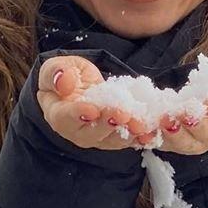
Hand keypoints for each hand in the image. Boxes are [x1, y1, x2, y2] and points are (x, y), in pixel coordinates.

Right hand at [36, 56, 154, 150]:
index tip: (91, 110)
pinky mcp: (113, 136)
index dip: (77, 115)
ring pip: (110, 140)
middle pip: (89, 134)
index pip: (64, 118)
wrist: (79, 85)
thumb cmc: (66, 75)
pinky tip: (151, 134)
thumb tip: (63, 82)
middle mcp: (75, 131)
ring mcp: (95, 136)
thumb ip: (56, 73)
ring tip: (140, 125)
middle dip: (107, 125)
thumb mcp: (56, 67)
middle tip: (122, 115)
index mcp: (57, 113)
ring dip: (127, 134)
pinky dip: (140, 138)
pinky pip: (126, 140)